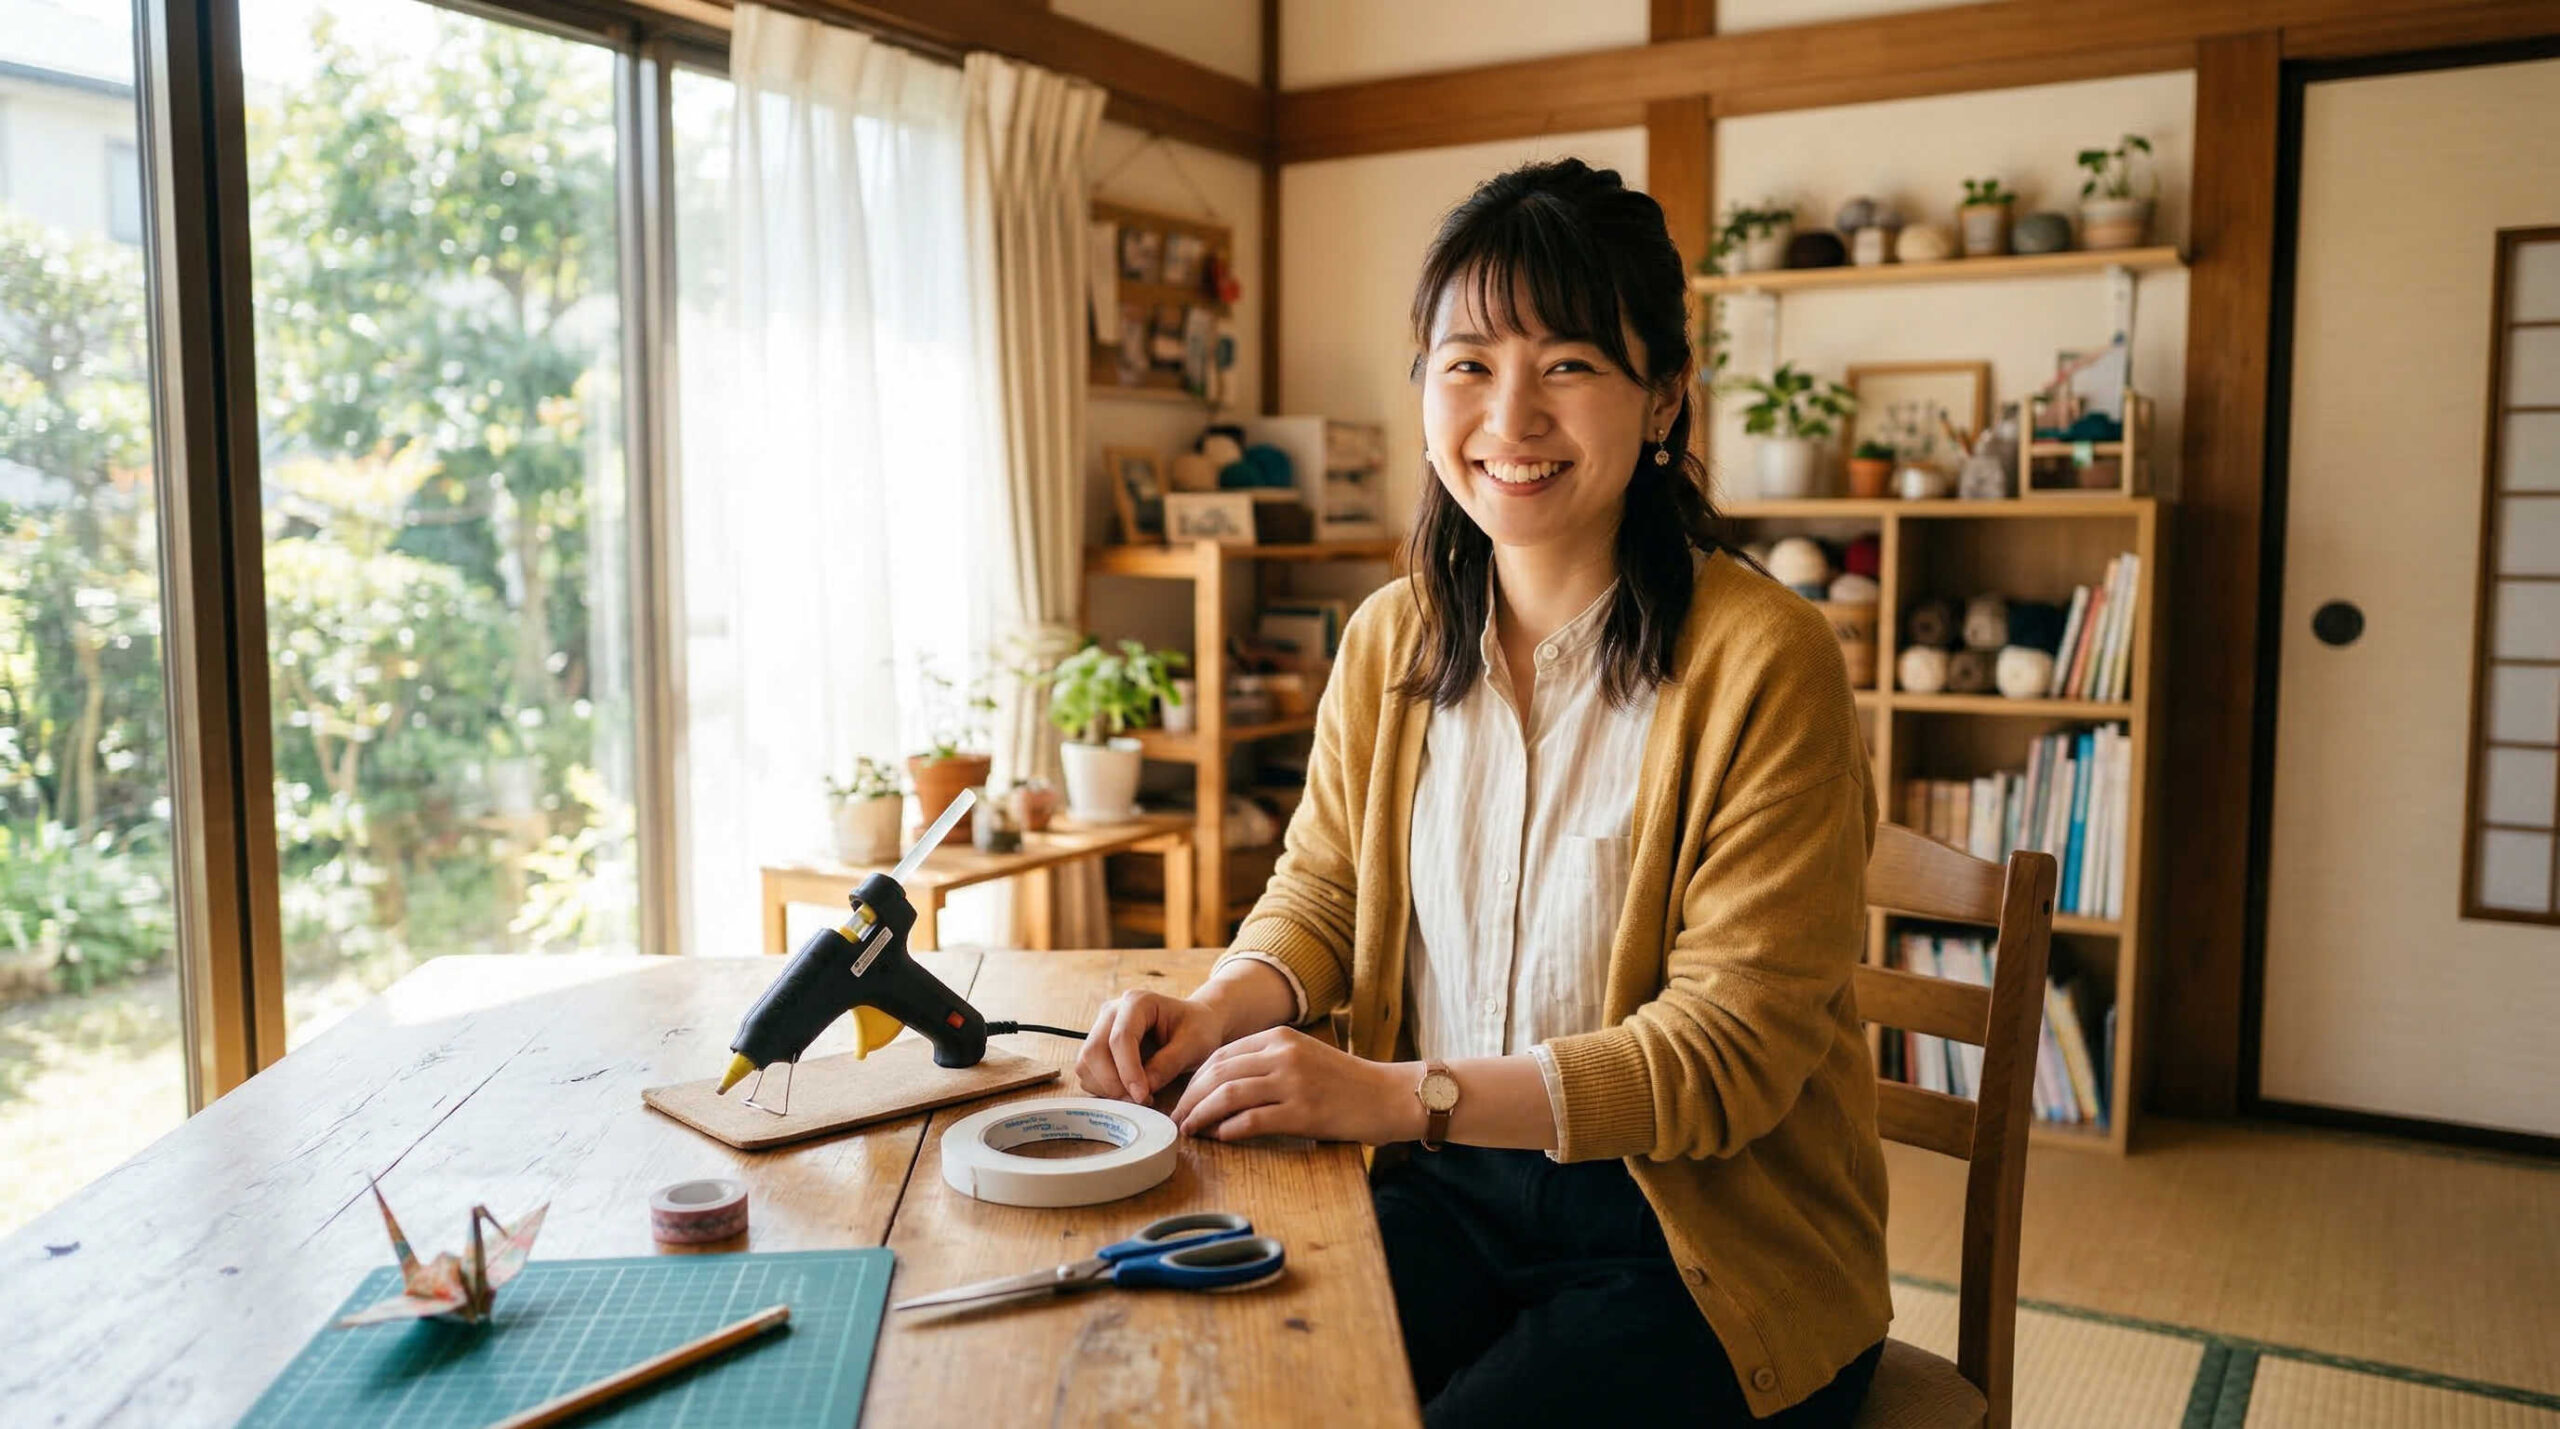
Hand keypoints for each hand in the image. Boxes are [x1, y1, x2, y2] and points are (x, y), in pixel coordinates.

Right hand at [1075, 989, 1227, 1104]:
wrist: (1194, 1025)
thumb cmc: (1197, 1030)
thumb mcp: (1193, 1045)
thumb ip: (1168, 1065)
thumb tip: (1141, 1090)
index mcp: (1137, 1002)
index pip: (1121, 1038)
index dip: (1128, 1071)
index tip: (1143, 1096)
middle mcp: (1112, 1012)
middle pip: (1094, 1051)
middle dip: (1114, 1083)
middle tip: (1140, 1101)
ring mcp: (1101, 1028)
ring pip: (1086, 1064)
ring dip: (1107, 1088)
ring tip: (1138, 1098)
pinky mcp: (1097, 1047)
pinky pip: (1088, 1073)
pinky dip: (1104, 1089)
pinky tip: (1129, 1092)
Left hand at [1169, 1028, 1419, 1143]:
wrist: (1389, 1095)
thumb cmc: (1345, 1082)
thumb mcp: (1303, 1058)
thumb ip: (1266, 1063)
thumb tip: (1219, 1088)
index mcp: (1279, 1037)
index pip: (1220, 1055)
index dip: (1194, 1079)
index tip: (1182, 1099)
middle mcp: (1283, 1055)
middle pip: (1217, 1074)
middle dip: (1189, 1098)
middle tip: (1176, 1119)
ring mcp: (1293, 1083)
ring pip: (1228, 1096)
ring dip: (1202, 1116)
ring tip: (1189, 1132)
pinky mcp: (1303, 1113)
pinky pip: (1252, 1121)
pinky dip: (1229, 1131)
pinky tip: (1220, 1139)